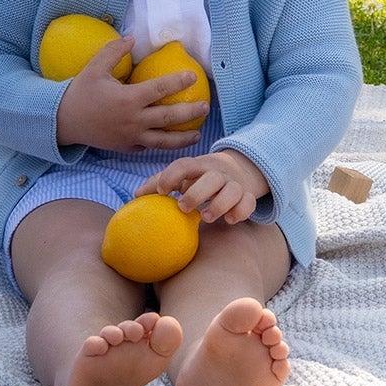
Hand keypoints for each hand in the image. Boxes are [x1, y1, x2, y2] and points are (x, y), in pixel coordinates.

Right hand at [55, 38, 209, 150]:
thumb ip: (114, 51)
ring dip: (183, 138)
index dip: (178, 82)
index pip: (160, 89)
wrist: (62, 122)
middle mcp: (133, 120)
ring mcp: (131, 137)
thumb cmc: (80, 93)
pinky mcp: (126, 148)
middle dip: (190, 112)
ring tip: (197, 134)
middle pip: (169, 117)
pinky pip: (149, 147)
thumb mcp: (95, 68)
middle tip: (205, 106)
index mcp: (128, 99)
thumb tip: (132, 37)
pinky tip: (172, 141)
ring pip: (163, 141)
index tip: (193, 76)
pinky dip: (163, 145)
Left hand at [137, 148, 269, 224]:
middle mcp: (217, 173)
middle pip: (212, 177)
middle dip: (198, 192)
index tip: (162, 191)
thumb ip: (159, 183)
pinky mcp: (246, 196)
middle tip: (183, 207)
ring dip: (219, 204)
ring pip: (232, 190)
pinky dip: (241, 211)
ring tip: (206, 217)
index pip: (185, 165)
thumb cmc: (199, 177)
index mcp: (198, 167)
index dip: (172, 176)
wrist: (237, 170)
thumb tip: (136, 196)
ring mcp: (234, 184)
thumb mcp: (182, 176)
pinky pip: (249, 202)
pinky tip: (229, 220)